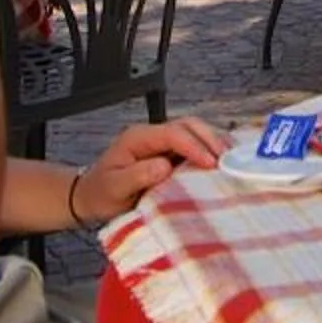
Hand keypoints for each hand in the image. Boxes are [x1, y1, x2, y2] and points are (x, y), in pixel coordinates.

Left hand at [71, 116, 228, 220]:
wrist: (91, 197)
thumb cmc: (100, 193)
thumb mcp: (113, 187)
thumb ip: (136, 175)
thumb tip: (164, 166)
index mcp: (138, 137)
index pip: (172, 134)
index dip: (194, 146)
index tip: (210, 164)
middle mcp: (152, 135)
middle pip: (188, 125)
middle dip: (210, 139)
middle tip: (227, 159)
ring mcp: (161, 143)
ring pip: (194, 132)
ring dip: (213, 143)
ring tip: (230, 160)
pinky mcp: (169, 153)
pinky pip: (193, 146)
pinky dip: (209, 151)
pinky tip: (221, 163)